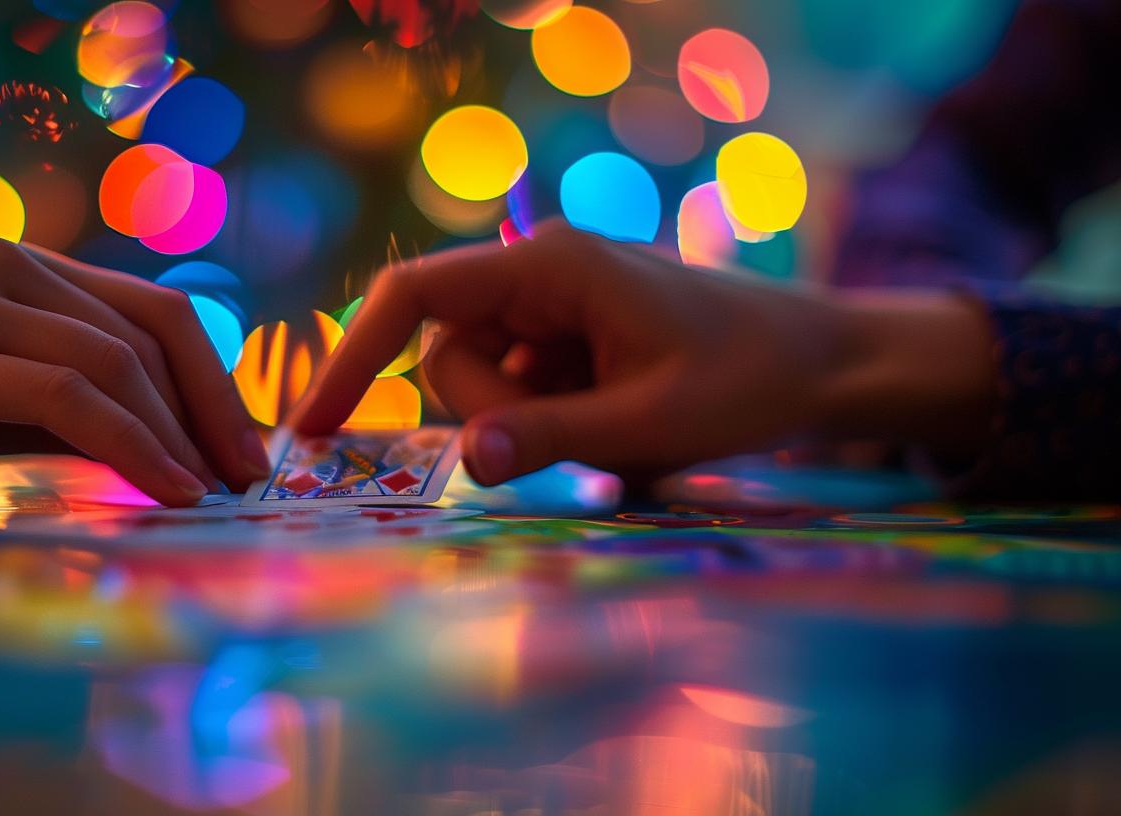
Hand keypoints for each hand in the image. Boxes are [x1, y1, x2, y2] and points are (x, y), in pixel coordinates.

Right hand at [293, 222, 994, 484]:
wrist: (816, 365)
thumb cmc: (742, 382)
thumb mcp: (644, 423)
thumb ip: (545, 437)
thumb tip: (460, 460)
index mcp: (547, 268)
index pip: (414, 298)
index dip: (352, 356)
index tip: (312, 428)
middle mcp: (535, 276)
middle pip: (447, 357)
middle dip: (489, 414)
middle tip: (581, 433)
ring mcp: (550, 308)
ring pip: (478, 382)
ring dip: (525, 422)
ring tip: (614, 427)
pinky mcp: (564, 339)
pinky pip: (515, 391)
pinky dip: (546, 422)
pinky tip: (616, 423)